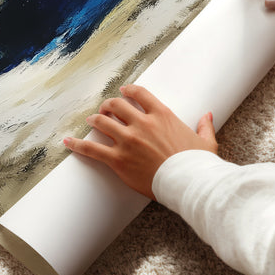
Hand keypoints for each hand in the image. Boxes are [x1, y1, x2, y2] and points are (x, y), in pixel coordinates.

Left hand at [63, 85, 216, 199]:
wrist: (189, 183)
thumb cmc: (198, 164)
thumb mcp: (206, 142)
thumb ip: (204, 126)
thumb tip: (208, 115)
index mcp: (162, 115)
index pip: (139, 94)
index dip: (128, 91)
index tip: (123, 91)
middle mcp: (142, 123)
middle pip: (116, 105)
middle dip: (108, 105)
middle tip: (104, 109)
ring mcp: (128, 140)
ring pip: (102, 122)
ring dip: (94, 119)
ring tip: (90, 120)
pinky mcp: (118, 159)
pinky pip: (92, 149)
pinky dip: (77, 144)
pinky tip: (67, 141)